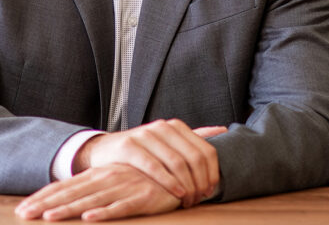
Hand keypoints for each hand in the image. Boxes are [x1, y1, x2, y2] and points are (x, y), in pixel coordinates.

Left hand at [15, 164, 180, 220]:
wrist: (177, 170)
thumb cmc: (141, 179)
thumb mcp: (113, 181)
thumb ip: (92, 189)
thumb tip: (70, 202)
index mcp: (96, 175)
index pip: (64, 186)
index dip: (42, 197)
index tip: (22, 210)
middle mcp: (105, 179)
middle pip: (70, 193)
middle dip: (45, 204)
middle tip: (24, 215)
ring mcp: (122, 187)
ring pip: (90, 200)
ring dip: (68, 209)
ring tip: (49, 218)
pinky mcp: (141, 197)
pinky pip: (121, 207)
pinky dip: (104, 213)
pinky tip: (89, 219)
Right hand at [73, 119, 226, 207]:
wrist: (105, 151)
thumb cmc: (142, 150)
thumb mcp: (168, 142)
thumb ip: (194, 136)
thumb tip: (223, 129)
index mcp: (175, 126)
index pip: (205, 149)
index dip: (212, 172)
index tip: (212, 190)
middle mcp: (162, 127)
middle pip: (193, 157)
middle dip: (200, 182)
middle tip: (200, 199)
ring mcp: (145, 135)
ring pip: (176, 162)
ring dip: (187, 185)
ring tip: (189, 200)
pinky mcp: (129, 147)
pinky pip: (154, 167)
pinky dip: (168, 182)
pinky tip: (176, 193)